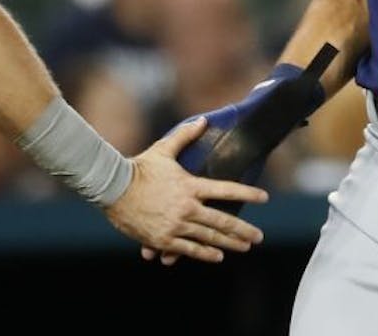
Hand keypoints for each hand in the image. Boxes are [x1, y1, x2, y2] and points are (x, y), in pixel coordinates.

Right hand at [103, 117, 267, 264]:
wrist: (113, 188)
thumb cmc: (139, 167)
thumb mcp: (163, 150)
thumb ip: (185, 136)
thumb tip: (203, 120)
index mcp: (190, 186)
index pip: (226, 190)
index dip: (247, 193)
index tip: (264, 198)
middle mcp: (187, 207)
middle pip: (223, 221)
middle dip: (243, 230)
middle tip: (258, 237)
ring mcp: (176, 225)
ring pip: (209, 237)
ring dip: (229, 244)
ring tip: (244, 247)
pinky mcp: (163, 239)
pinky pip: (189, 249)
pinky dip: (205, 254)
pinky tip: (217, 257)